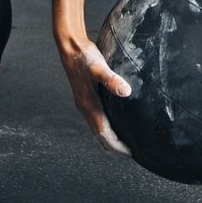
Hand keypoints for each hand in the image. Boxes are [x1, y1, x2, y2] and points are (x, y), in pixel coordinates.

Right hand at [56, 36, 133, 156]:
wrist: (70, 47)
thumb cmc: (84, 57)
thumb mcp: (99, 67)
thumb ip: (111, 80)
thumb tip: (126, 92)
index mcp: (89, 106)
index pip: (104, 134)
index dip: (117, 146)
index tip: (130, 154)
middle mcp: (86, 108)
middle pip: (100, 137)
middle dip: (114, 148)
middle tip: (131, 155)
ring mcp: (85, 104)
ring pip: (97, 130)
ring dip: (109, 140)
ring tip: (124, 145)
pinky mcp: (86, 98)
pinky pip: (96, 121)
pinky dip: (105, 130)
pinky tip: (115, 124)